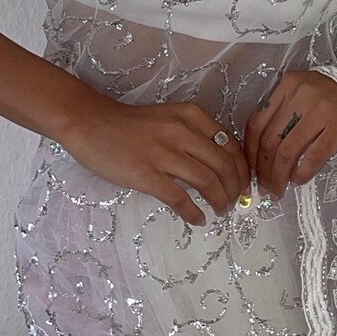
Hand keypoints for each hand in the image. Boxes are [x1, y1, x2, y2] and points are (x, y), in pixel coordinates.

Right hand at [59, 92, 250, 227]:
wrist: (92, 123)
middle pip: (224, 165)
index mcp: (191, 115)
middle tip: (234, 203)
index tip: (244, 184)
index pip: (230, 144)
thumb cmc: (132, 123)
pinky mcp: (146, 175)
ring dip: (220, 201)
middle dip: (235, 188)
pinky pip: (179, 199)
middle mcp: (182, 132)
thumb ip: (194, 134)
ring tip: (220, 211)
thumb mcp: (170, 117)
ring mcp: (164, 153)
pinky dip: (194, 212)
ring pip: (207, 182)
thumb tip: (220, 165)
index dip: (242, 168)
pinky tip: (198, 220)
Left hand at [243, 70, 336, 199]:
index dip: (250, 151)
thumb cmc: (325, 96)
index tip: (250, 169)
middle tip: (264, 187)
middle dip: (263, 169)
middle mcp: (301, 95)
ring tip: (277, 189)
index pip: (257, 122)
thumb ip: (278, 113)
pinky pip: (314, 156)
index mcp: (286, 86)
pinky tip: (298, 180)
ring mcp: (321, 110)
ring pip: (289, 150)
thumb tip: (259, 154)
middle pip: (271, 139)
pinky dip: (302, 173)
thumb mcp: (298, 94)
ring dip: (279, 176)